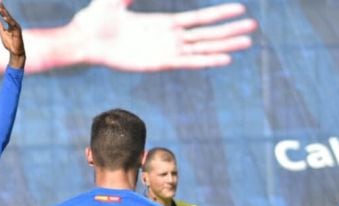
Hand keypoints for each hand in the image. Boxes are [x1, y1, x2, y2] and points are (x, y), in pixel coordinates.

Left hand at [0, 2, 25, 68]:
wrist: (15, 52)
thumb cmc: (10, 44)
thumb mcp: (3, 34)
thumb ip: (0, 27)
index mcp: (10, 24)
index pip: (4, 16)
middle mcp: (14, 24)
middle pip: (7, 15)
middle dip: (3, 8)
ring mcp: (16, 27)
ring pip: (10, 18)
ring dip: (5, 13)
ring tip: (0, 9)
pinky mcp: (17, 31)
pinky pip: (13, 24)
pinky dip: (8, 20)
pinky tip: (4, 17)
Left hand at [69, 0, 256, 70]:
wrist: (84, 39)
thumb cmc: (95, 19)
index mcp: (162, 23)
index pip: (198, 19)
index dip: (219, 14)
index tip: (240, 9)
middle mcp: (167, 38)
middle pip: (206, 34)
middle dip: (230, 30)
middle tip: (254, 27)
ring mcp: (164, 51)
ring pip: (202, 48)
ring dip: (224, 45)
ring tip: (247, 43)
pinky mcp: (158, 62)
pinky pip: (188, 61)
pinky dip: (206, 60)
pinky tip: (225, 58)